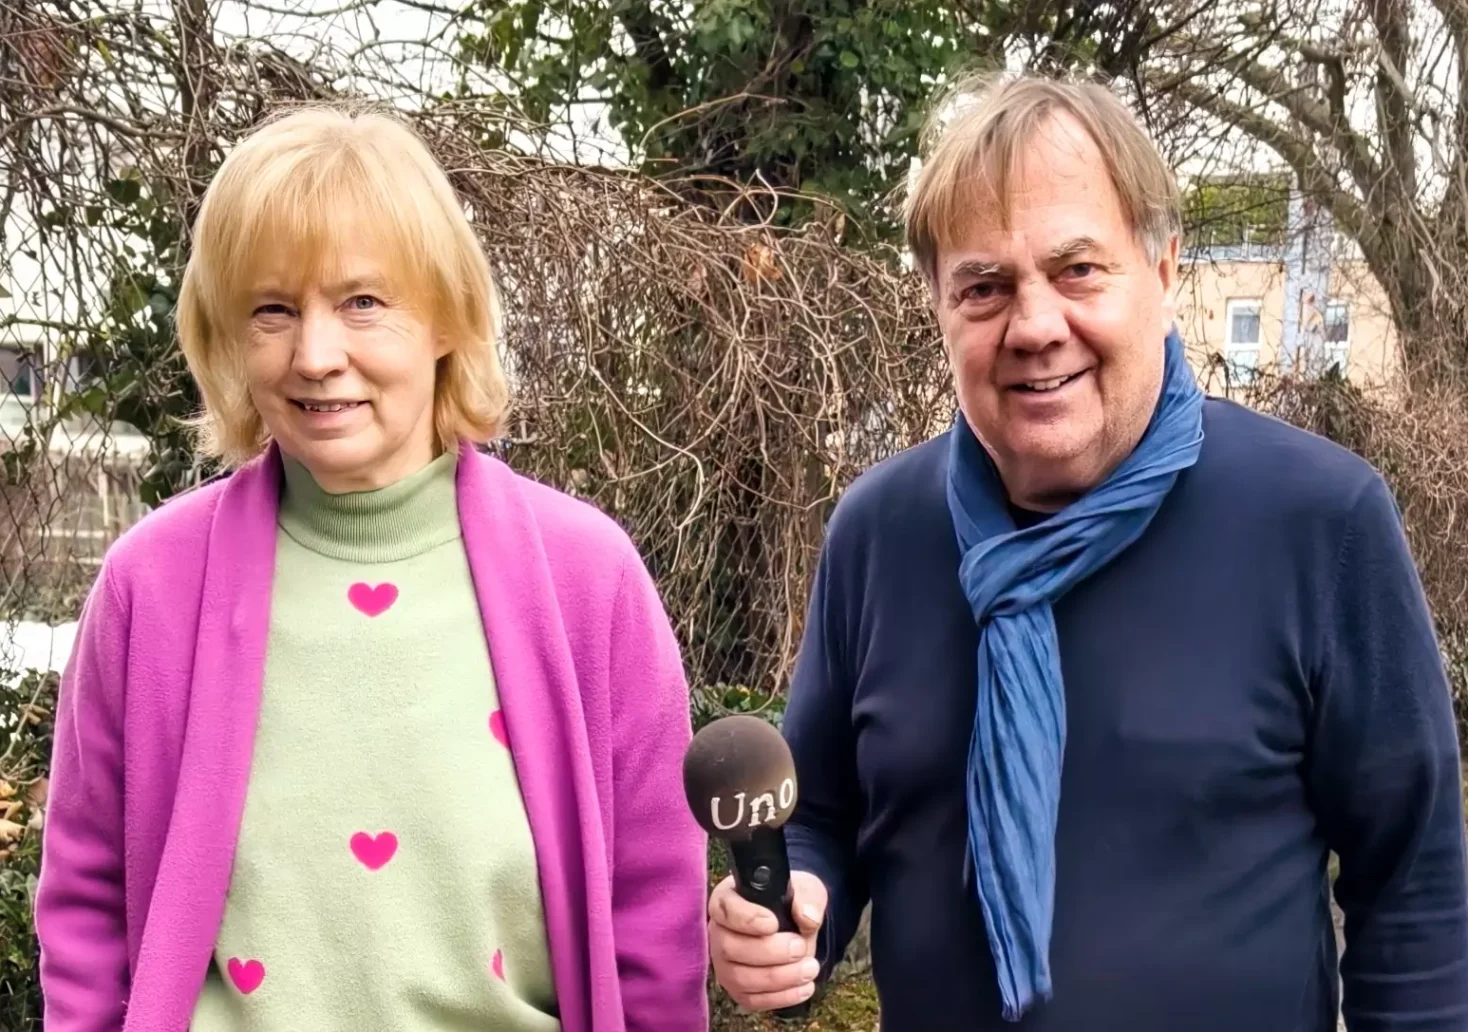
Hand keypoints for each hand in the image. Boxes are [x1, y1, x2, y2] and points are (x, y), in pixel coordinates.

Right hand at [708, 870, 827, 1011]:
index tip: (773, 923)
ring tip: (809, 969)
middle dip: (769, 952)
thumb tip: (807, 917)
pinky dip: (780, 997)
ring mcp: (725, 964)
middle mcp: (719, 933)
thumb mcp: (805, 889)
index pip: (724, 910)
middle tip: (799, 948)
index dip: (747, 919)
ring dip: (778, 977)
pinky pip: (752, 1000)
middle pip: (729, 948)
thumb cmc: (792, 902)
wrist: (797, 927)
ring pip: (739, 978)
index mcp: (728, 900)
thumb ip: (807, 897)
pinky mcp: (737, 989)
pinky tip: (805, 988)